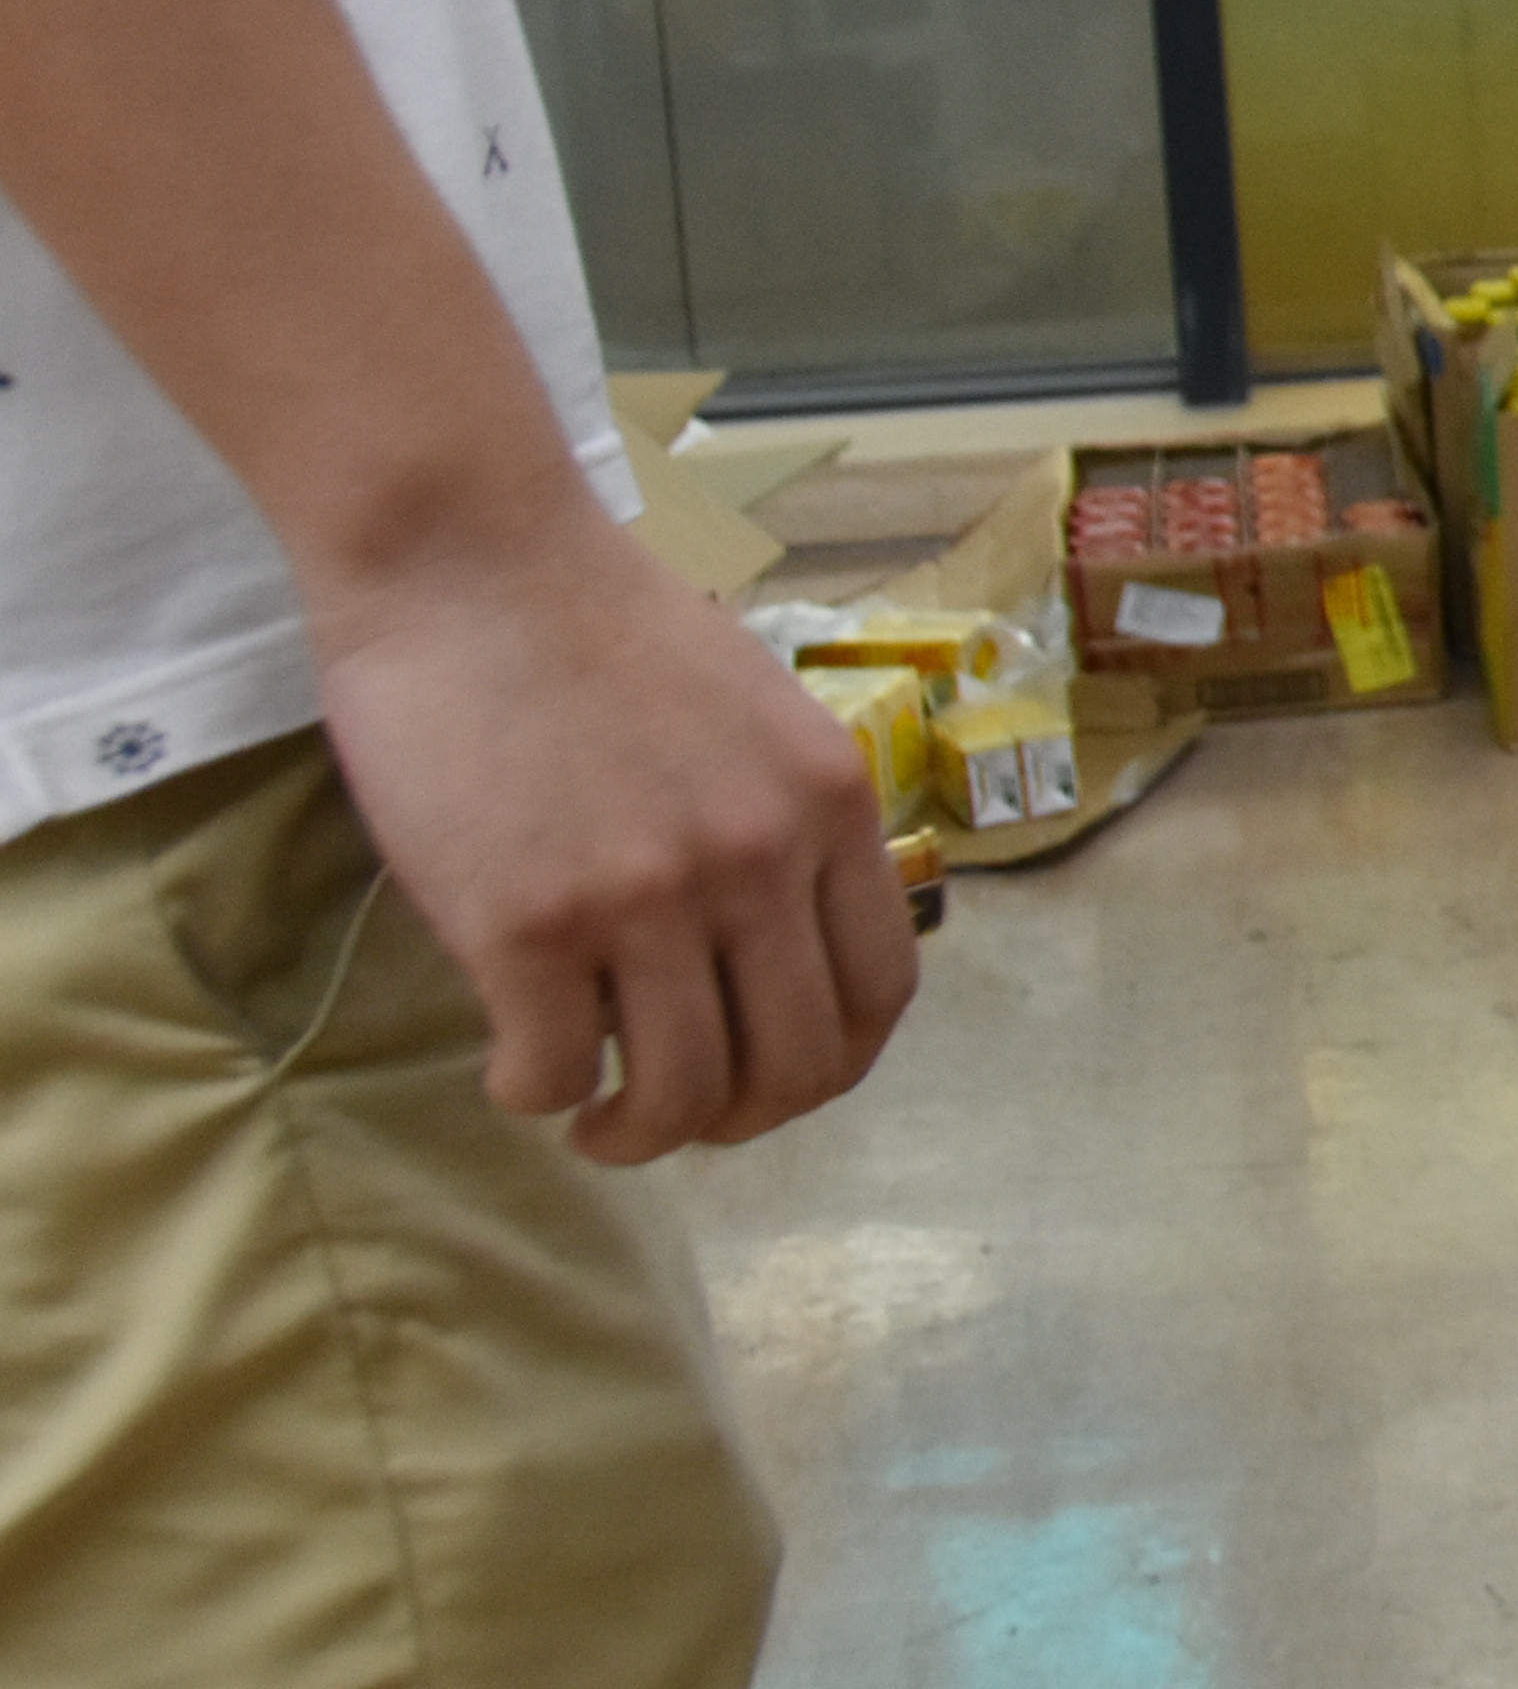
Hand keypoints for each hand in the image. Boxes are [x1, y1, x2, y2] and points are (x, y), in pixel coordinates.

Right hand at [305, 497, 922, 1163]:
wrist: (467, 554)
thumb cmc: (597, 627)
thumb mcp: (754, 713)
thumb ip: (779, 822)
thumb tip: (776, 947)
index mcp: (828, 807)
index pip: (879, 993)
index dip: (831, 1064)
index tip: (774, 1080)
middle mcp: (757, 860)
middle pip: (793, 1065)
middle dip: (739, 1121)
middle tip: (676, 1118)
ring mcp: (645, 895)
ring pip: (679, 1093)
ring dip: (637, 1134)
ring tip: (596, 1118)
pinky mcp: (525, 922)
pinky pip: (554, 1071)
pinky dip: (537, 1094)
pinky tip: (519, 1068)